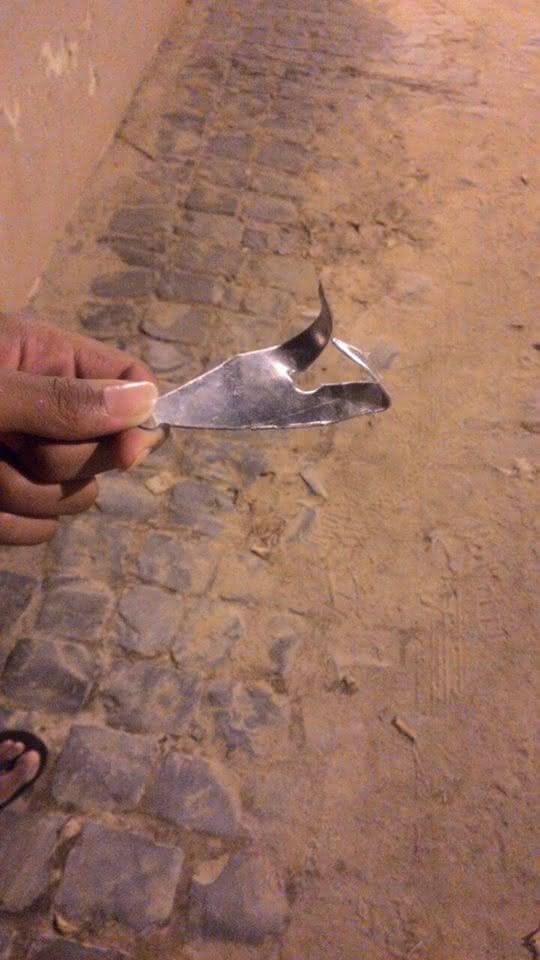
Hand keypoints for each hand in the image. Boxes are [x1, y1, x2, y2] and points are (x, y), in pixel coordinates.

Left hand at [0, 309, 164, 544]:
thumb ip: (59, 401)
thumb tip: (146, 402)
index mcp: (44, 357)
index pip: (128, 377)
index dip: (138, 417)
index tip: (125, 453)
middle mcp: (47, 406)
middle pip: (109, 446)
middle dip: (61, 461)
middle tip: (5, 445)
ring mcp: (29, 458)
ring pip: (77, 494)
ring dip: (28, 496)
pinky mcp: (12, 503)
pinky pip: (40, 528)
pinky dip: (11, 524)